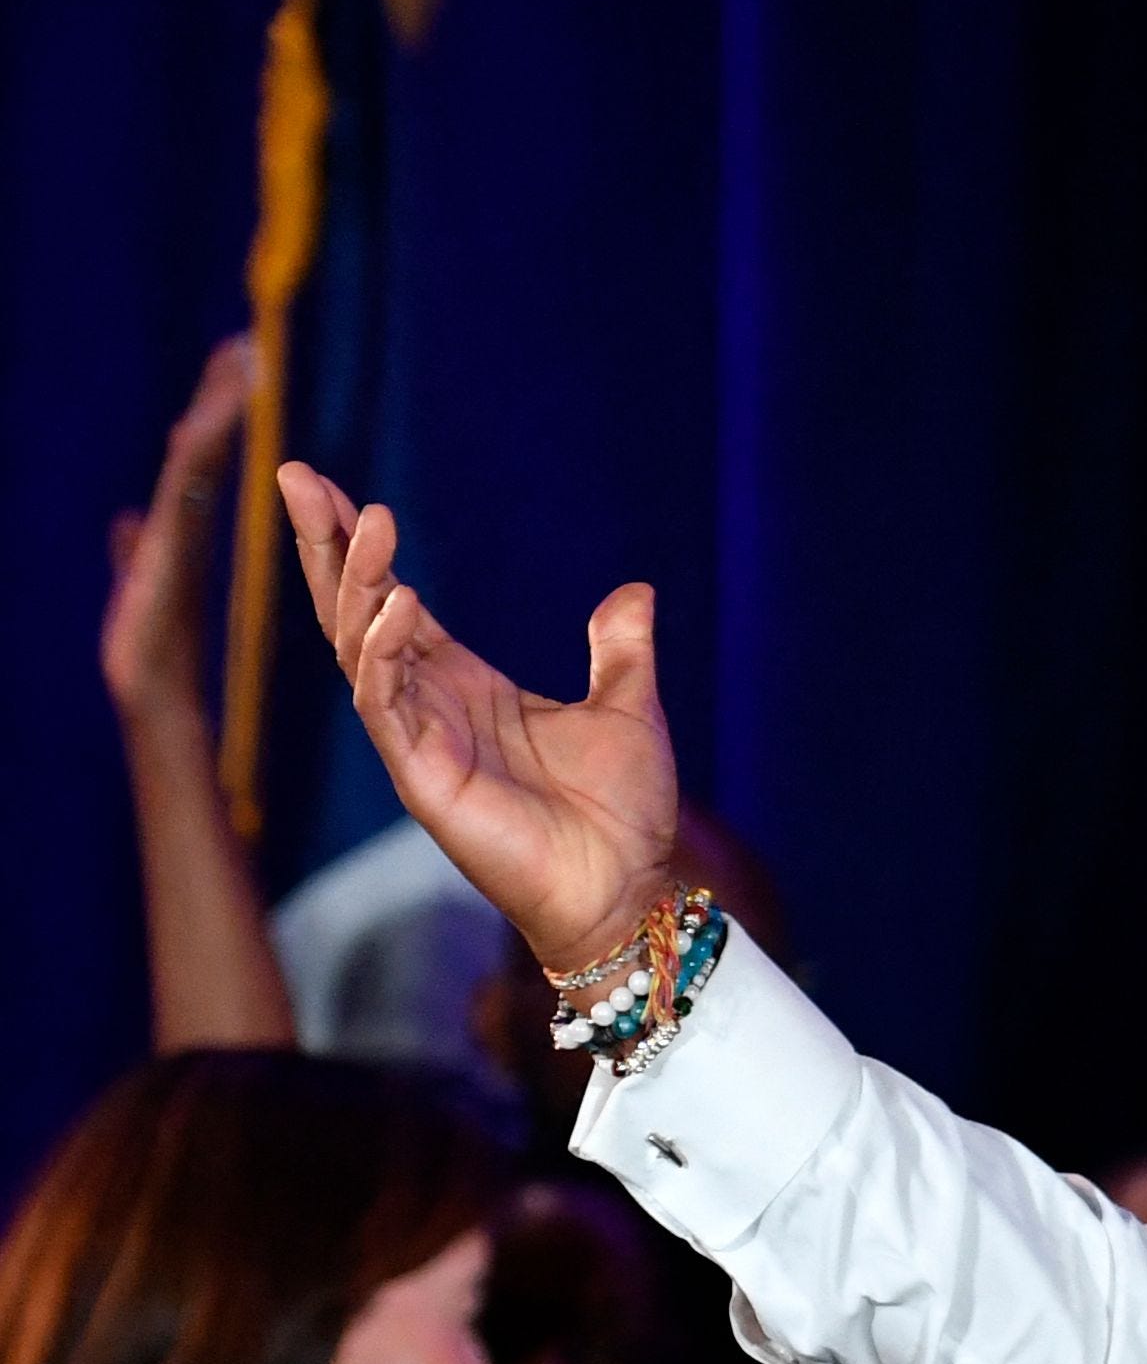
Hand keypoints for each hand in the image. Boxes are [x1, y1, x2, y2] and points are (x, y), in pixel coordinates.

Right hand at [101, 339, 256, 724]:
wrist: (150, 690)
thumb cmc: (151, 646)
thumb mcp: (154, 583)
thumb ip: (137, 548)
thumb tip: (127, 520)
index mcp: (186, 522)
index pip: (206, 453)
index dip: (220, 410)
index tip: (241, 363)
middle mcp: (177, 520)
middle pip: (200, 445)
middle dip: (218, 395)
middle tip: (244, 344)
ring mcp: (169, 533)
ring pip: (193, 460)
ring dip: (215, 413)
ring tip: (239, 367)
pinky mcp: (164, 554)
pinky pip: (184, 496)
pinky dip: (196, 459)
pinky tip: (209, 427)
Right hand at [276, 464, 683, 969]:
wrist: (627, 887)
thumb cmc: (621, 812)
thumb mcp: (628, 711)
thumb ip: (619, 652)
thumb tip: (634, 594)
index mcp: (464, 684)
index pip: (391, 601)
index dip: (361, 546)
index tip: (331, 487)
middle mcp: (428, 704)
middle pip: (354, 610)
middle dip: (324, 546)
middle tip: (296, 476)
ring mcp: (417, 738)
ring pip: (359, 646)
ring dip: (356, 583)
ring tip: (363, 520)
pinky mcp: (421, 775)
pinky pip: (385, 704)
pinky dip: (385, 652)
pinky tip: (396, 603)